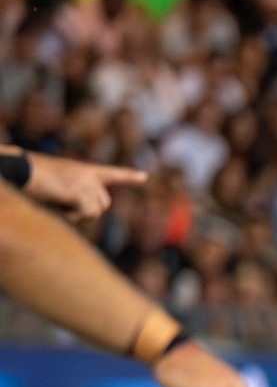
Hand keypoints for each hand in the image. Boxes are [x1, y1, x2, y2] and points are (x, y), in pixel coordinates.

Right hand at [22, 154, 147, 219]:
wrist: (21, 169)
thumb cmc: (34, 178)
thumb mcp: (60, 185)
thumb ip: (77, 194)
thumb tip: (92, 212)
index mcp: (85, 169)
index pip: (113, 173)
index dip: (129, 176)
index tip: (145, 176)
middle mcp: (90, 176)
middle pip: (104, 204)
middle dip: (89, 212)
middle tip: (67, 208)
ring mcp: (85, 183)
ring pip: (96, 212)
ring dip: (79, 216)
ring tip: (60, 205)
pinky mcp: (79, 191)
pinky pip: (87, 214)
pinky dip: (75, 217)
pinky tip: (60, 208)